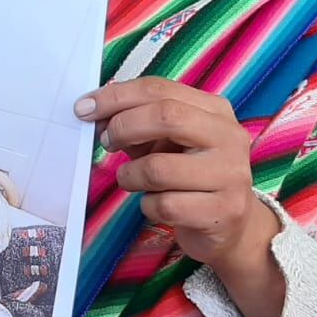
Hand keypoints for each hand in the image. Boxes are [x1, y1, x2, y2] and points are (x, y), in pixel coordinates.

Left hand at [78, 77, 280, 273]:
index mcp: (215, 110)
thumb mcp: (165, 143)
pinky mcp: (223, 211)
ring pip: (158, 168)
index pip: (160, 89)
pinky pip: (163, 205)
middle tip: (106, 142)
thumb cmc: (189, 178)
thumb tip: (95, 110)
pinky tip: (156, 204)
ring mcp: (230, 175)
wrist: (230, 226)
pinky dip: (147, 205)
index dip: (116, 96)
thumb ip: (136, 123)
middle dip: (123, 127)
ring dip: (130, 175)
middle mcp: (229, 137)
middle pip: (166, 117)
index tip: (85, 107)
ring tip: (132, 179)